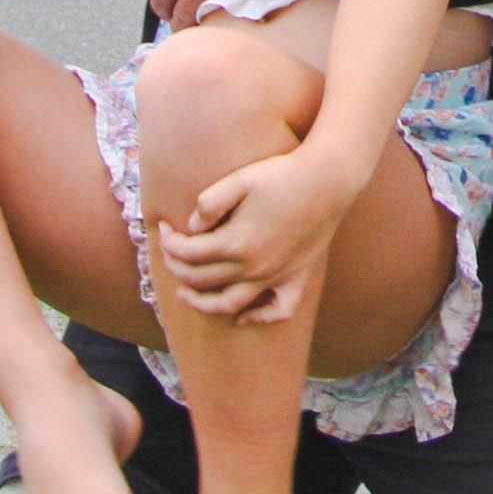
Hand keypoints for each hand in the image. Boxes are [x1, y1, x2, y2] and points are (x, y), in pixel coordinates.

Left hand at [157, 146, 356, 324]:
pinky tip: (242, 316)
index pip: (187, 253)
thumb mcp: (239, 179)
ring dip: (202, 303)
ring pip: (229, 304)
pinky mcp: (296, 278)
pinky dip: (257, 318)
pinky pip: (276, 311)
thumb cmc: (283, 174)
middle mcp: (252, 267)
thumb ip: (209, 204)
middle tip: (170, 254)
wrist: (329, 179)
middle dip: (177, 268)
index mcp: (235, 242)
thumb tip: (192, 227)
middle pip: (201, 280)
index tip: (163, 228)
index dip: (168, 242)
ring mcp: (275, 276)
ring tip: (187, 294)